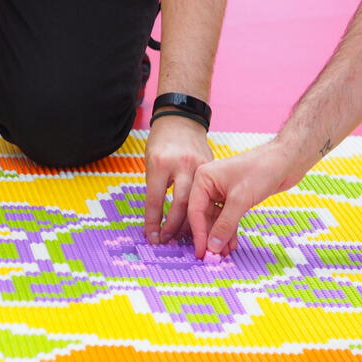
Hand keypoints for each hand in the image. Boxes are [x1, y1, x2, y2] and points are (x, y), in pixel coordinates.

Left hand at [143, 115, 212, 245]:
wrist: (181, 119)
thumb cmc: (161, 141)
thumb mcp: (151, 161)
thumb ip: (155, 187)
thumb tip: (155, 221)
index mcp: (161, 164)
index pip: (155, 199)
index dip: (153, 222)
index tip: (152, 239)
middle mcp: (182, 165)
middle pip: (181, 204)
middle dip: (175, 227)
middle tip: (170, 243)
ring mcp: (199, 166)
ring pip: (199, 202)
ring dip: (193, 223)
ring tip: (186, 240)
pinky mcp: (211, 168)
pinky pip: (211, 194)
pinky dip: (207, 211)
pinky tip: (203, 225)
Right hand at [186, 140, 293, 258]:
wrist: (285, 161)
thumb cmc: (261, 171)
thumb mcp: (240, 199)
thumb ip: (225, 224)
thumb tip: (212, 247)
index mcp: (203, 177)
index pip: (194, 210)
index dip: (198, 233)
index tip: (201, 252)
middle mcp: (209, 184)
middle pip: (203, 215)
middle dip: (209, 236)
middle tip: (212, 257)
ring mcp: (221, 190)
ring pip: (215, 219)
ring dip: (219, 236)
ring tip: (224, 254)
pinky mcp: (234, 197)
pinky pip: (226, 217)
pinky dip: (229, 230)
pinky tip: (231, 244)